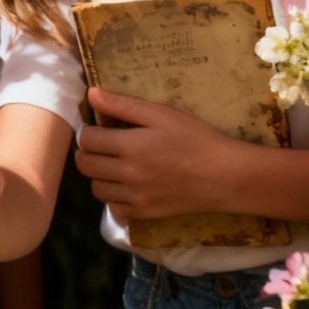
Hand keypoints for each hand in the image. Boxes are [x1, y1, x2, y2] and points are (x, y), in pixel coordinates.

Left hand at [75, 87, 233, 221]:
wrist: (224, 176)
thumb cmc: (196, 138)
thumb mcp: (161, 114)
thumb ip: (123, 104)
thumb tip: (91, 94)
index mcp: (129, 146)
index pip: (86, 139)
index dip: (88, 130)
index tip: (98, 127)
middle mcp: (126, 175)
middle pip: (84, 165)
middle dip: (88, 152)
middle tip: (103, 145)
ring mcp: (134, 197)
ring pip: (96, 188)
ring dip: (99, 174)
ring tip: (114, 164)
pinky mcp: (144, 214)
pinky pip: (114, 208)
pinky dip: (114, 196)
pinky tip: (127, 184)